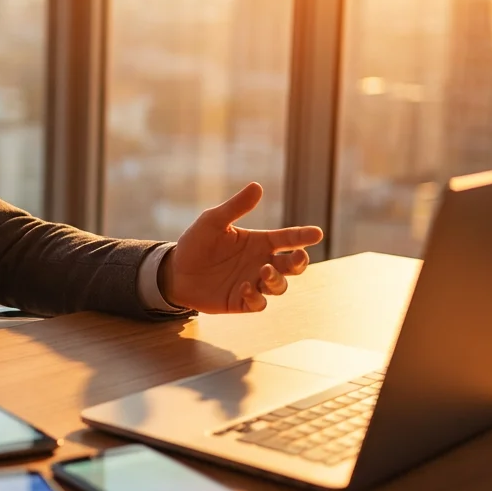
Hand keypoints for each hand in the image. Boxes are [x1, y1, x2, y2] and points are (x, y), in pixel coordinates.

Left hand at [160, 182, 322, 313]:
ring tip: (263, 270)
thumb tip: (257, 186)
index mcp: (259, 242)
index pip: (288, 239)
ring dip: (276, 279)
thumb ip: (235, 207)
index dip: (303, 236)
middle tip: (298, 257)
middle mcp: (261, 263)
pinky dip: (255, 297)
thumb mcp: (213, 221)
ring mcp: (253, 283)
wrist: (175, 271)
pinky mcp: (241, 301)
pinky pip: (258, 304)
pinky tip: (244, 287)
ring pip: (279, 286)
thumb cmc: (196, 243)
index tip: (316, 233)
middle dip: (300, 262)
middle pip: (292, 266)